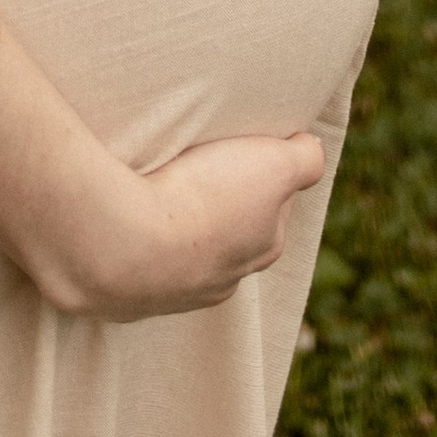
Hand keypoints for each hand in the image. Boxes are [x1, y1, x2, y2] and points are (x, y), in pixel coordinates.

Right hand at [38, 129, 327, 320]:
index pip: (273, 205)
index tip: (238, 146)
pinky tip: (127, 213)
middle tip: (197, 163)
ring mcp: (175, 290)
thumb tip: (309, 147)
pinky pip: (140, 258)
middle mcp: (225, 279)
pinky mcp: (129, 291)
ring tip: (157, 185)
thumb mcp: (274, 165)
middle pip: (230, 231)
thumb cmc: (203, 198)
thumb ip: (304, 158)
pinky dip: (137, 236)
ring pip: (184, 249)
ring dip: (174, 220)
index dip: (259, 170)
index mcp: (262, 248)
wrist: (128, 245)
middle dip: (218, 200)